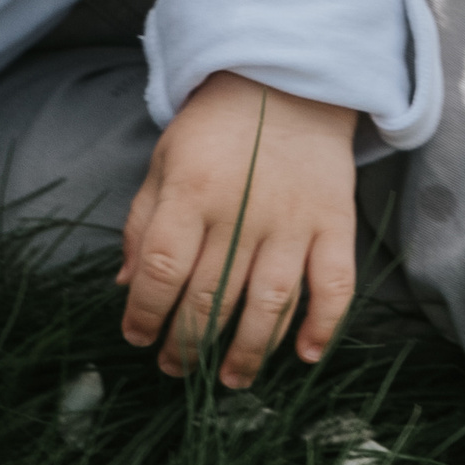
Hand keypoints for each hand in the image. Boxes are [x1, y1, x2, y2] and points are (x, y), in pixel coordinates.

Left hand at [118, 70, 356, 385]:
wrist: (287, 84)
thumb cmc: (214, 129)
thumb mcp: (163, 162)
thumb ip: (142, 223)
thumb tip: (127, 287)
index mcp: (190, 193)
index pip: (162, 268)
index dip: (146, 312)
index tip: (138, 338)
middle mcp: (242, 211)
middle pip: (212, 296)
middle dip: (189, 344)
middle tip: (176, 369)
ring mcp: (294, 220)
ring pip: (270, 302)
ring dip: (248, 351)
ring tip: (229, 380)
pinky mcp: (336, 223)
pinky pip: (335, 284)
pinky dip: (323, 325)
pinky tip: (303, 355)